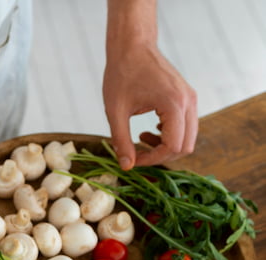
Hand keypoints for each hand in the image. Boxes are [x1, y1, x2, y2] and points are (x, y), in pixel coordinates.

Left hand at [103, 45, 196, 168]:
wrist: (133, 47)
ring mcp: (191, 99)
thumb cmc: (121, 74)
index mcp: (174, 104)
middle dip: (161, 155)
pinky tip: (151, 129)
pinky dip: (171, 135)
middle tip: (137, 153)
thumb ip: (121, 140)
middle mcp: (189, 102)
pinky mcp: (187, 97)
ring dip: (166, 146)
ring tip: (141, 137)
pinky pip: (187, 126)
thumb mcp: (115, 111)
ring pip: (188, 137)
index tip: (133, 159)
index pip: (173, 146)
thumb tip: (126, 166)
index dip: (153, 159)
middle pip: (186, 146)